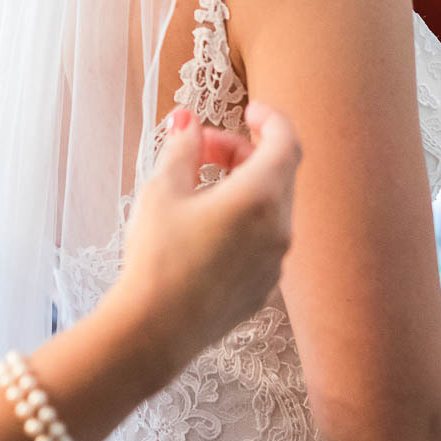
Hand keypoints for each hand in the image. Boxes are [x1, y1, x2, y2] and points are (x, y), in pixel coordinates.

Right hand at [110, 101, 301, 374]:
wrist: (154, 331)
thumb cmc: (157, 256)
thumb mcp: (162, 190)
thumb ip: (182, 147)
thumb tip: (188, 119)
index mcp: (259, 198)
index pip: (286, 142)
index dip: (271, 119)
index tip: (247, 110)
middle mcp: (279, 230)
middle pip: (277, 173)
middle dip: (242, 151)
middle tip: (199, 149)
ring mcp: (274, 263)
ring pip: (271, 208)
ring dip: (242, 186)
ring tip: (196, 189)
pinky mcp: (262, 289)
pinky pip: (263, 240)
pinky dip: (243, 220)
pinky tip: (203, 228)